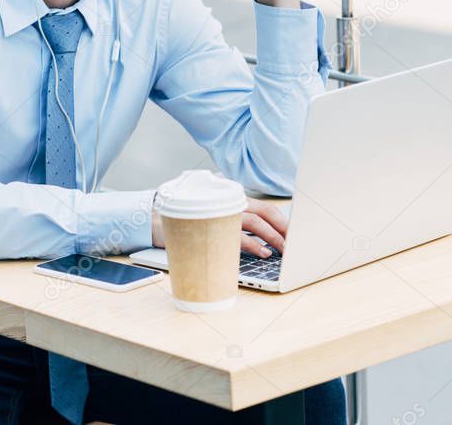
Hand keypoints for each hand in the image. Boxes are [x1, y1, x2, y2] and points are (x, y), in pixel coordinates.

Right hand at [151, 196, 287, 257]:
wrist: (155, 220)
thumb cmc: (189, 222)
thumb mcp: (216, 217)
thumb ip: (236, 223)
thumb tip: (264, 241)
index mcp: (234, 199)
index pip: (267, 208)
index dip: (283, 222)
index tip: (296, 235)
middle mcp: (230, 203)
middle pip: (266, 213)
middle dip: (284, 229)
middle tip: (297, 244)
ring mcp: (221, 214)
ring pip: (256, 223)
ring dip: (273, 237)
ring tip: (285, 250)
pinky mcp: (210, 227)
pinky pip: (238, 236)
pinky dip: (254, 244)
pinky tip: (264, 252)